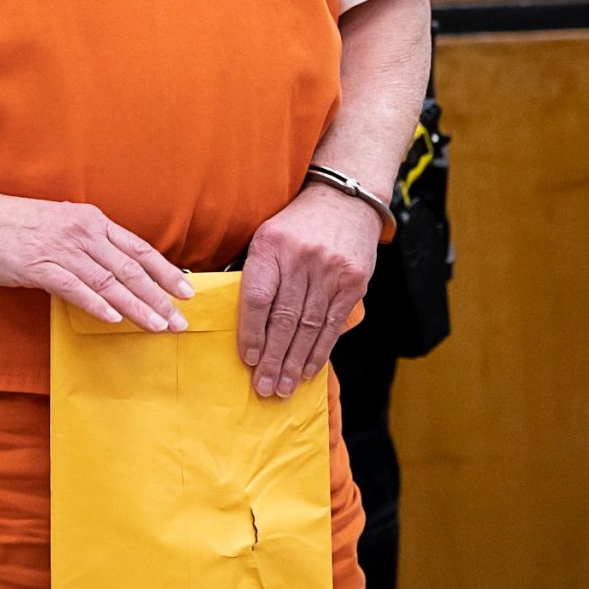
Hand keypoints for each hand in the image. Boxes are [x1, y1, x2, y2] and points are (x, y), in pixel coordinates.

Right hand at [0, 169, 192, 329]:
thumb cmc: (9, 224)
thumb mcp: (56, 224)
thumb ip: (85, 244)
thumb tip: (111, 270)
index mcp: (89, 219)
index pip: (138, 247)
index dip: (165, 271)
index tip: (187, 291)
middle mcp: (81, 230)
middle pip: (130, 267)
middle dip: (159, 296)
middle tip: (180, 320)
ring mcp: (59, 247)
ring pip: (109, 280)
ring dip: (137, 306)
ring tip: (157, 326)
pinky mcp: (36, 265)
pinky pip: (74, 287)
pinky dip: (96, 304)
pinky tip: (114, 319)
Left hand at [239, 181, 381, 397]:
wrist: (345, 200)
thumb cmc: (296, 225)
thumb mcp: (266, 237)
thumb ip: (255, 274)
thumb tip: (236, 321)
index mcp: (270, 246)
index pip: (257, 296)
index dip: (251, 332)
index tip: (248, 359)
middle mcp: (301, 259)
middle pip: (284, 318)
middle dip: (273, 358)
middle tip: (264, 388)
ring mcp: (330, 271)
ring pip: (309, 326)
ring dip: (295, 362)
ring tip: (284, 388)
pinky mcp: (353, 282)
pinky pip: (333, 324)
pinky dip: (320, 351)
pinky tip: (309, 371)